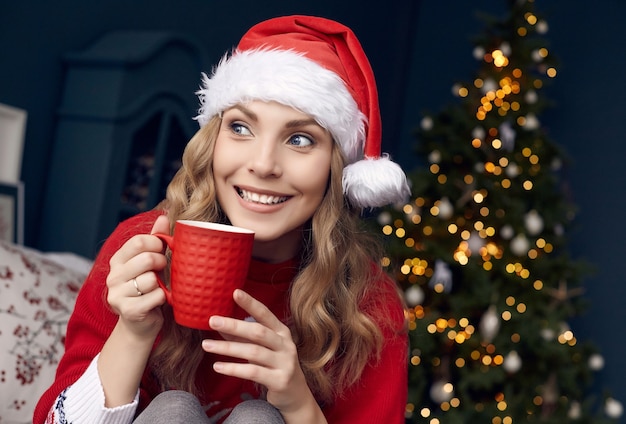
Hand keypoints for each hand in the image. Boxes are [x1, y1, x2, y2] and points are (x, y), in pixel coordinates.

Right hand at [106, 214, 168, 340]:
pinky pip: (156, 297)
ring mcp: (117, 294)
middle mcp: (113, 276)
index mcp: (118, 261)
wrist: (141, 324)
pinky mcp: (128, 311)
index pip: (138, 242)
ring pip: (151, 279)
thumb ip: (156, 239)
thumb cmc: (149, 289)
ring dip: (161, 284)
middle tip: (162, 271)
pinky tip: (157, 302)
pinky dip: (163, 298)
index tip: (162, 251)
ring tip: (157, 289)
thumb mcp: (152, 262)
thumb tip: (164, 216)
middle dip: (161, 263)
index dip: (157, 244)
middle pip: (146, 259)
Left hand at [202, 290, 321, 419]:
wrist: (295, 395)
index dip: (250, 303)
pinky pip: (253, 372)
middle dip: (234, 325)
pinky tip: (217, 366)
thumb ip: (243, 337)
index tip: (234, 292)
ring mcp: (285, 363)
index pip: (265, 314)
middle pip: (258, 332)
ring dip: (227, 349)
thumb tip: (219, 325)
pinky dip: (234, 369)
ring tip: (206, 345)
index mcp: (281, 332)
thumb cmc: (275, 366)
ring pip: (253, 352)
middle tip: (212, 321)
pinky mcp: (280, 380)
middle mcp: (286, 345)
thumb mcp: (262, 349)